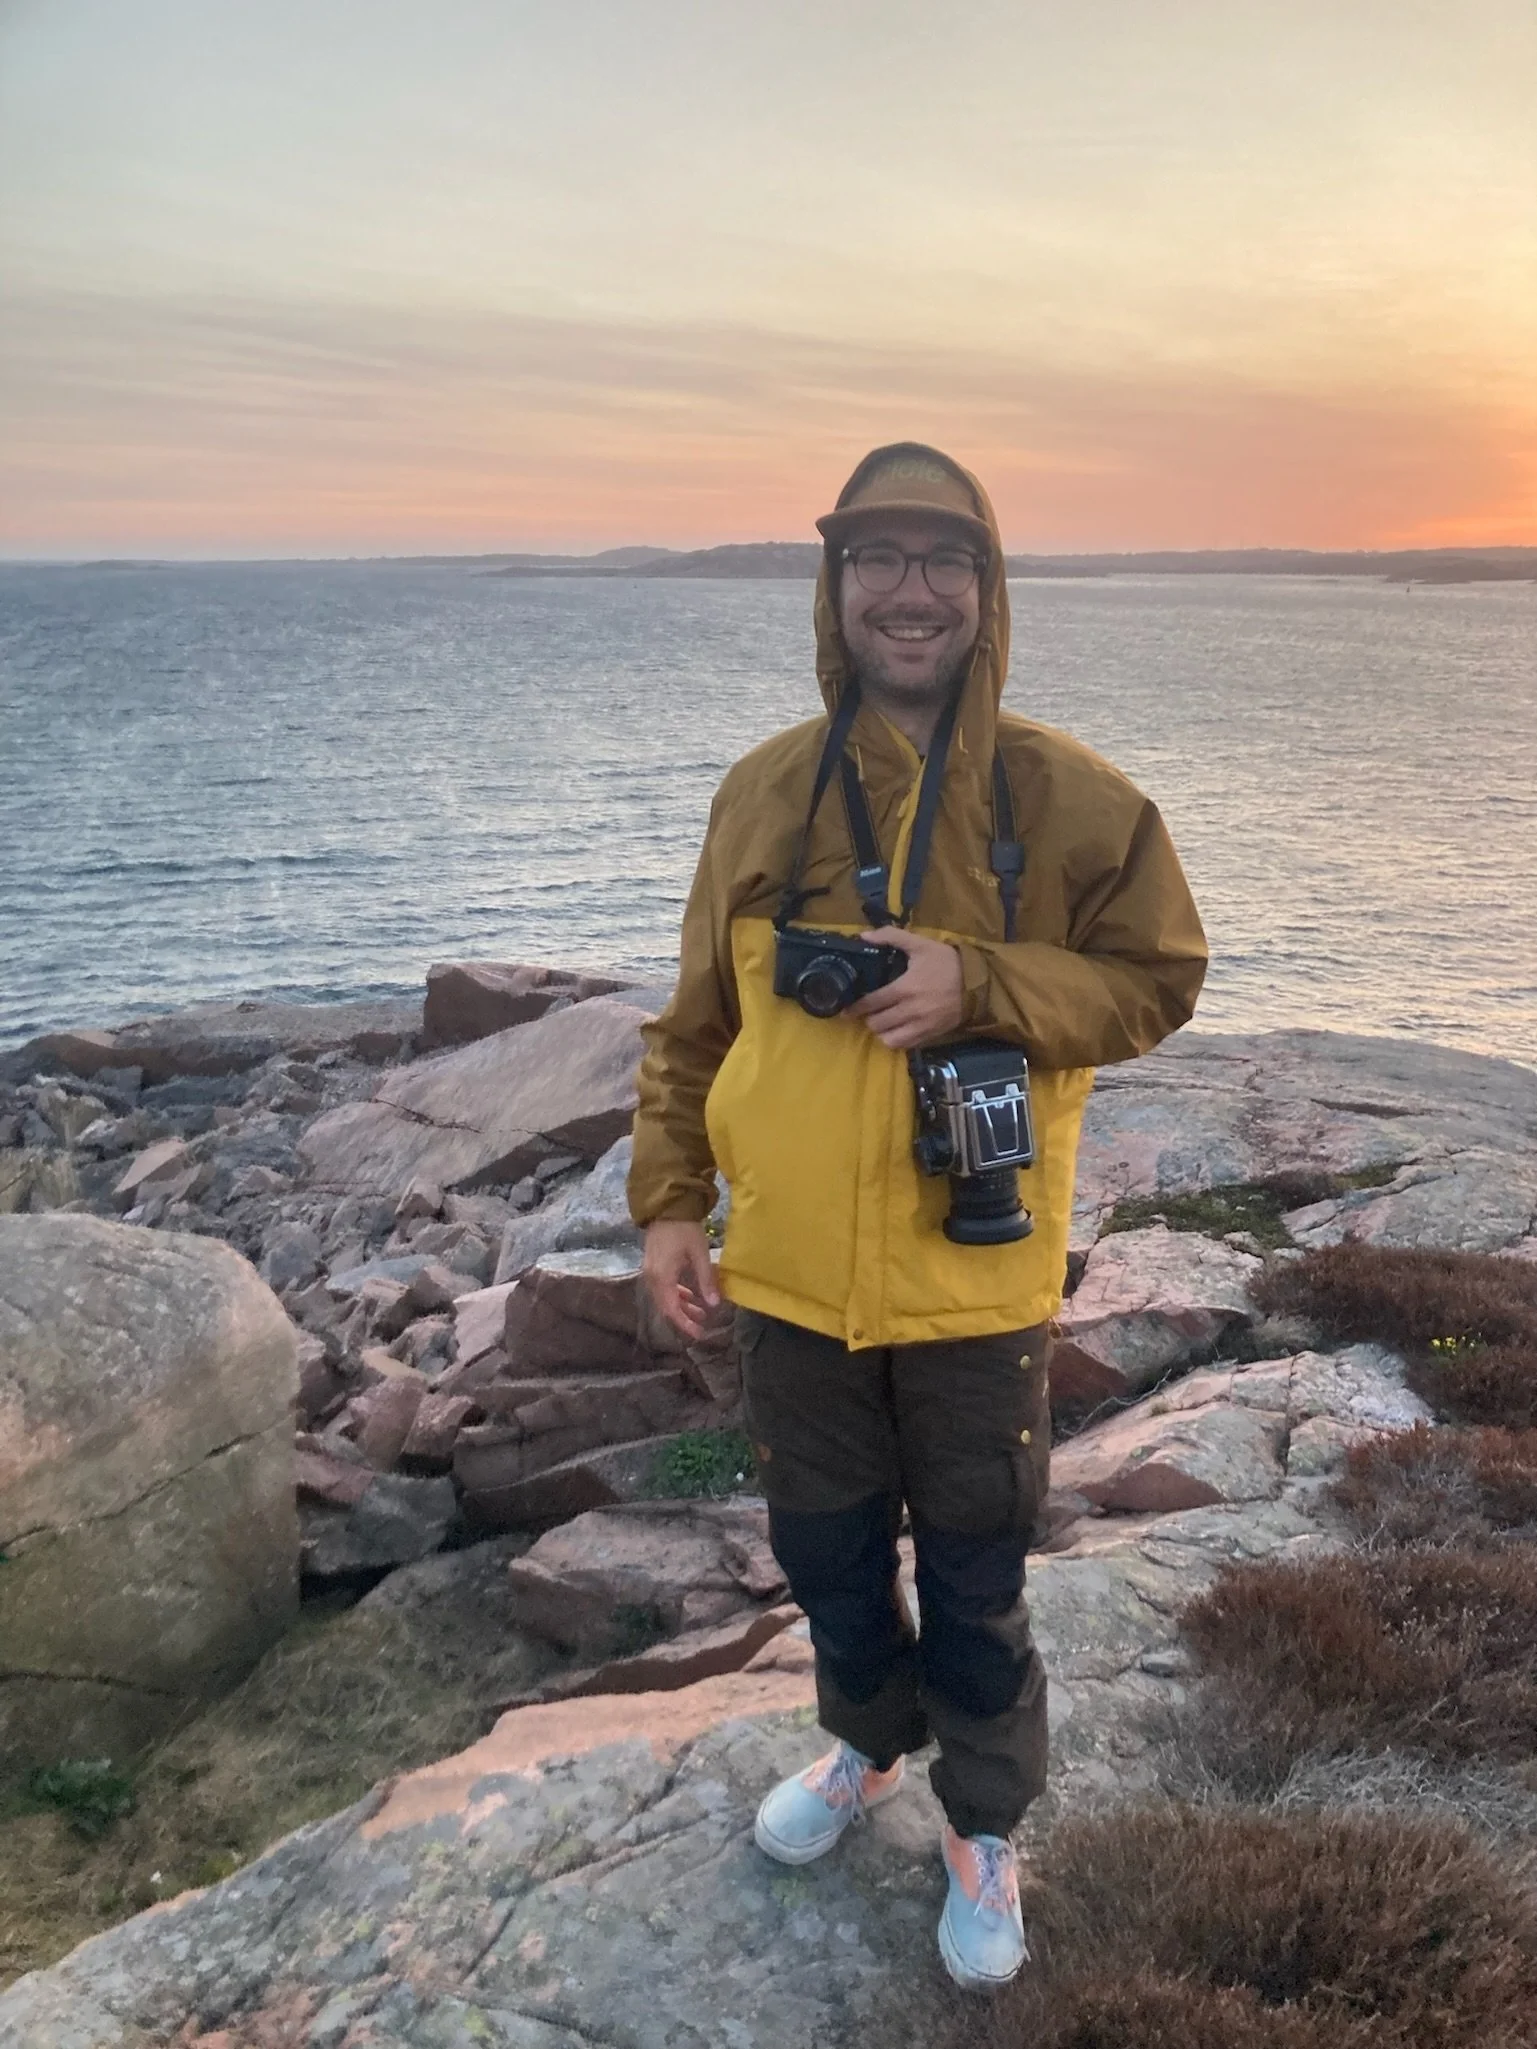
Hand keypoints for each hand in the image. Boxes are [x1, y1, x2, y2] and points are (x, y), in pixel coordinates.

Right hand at [642, 1219, 722, 1341]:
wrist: (667, 1206)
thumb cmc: (685, 1228)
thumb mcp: (700, 1254)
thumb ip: (706, 1280)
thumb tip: (714, 1305)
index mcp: (662, 1277)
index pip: (672, 1309)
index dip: (685, 1324)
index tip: (699, 1334)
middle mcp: (652, 1277)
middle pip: (665, 1306)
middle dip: (684, 1318)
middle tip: (702, 1326)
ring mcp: (650, 1270)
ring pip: (664, 1297)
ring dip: (681, 1306)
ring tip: (701, 1312)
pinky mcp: (653, 1264)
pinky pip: (663, 1287)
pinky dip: (676, 1294)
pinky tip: (690, 1294)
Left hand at [852, 928, 964, 1050]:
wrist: (977, 982)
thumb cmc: (947, 962)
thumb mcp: (920, 944)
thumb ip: (891, 937)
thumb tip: (863, 936)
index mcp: (905, 988)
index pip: (872, 1003)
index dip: (856, 1007)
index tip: (846, 1009)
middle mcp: (911, 1011)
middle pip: (877, 1024)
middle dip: (868, 1019)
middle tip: (867, 1012)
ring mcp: (922, 1026)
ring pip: (890, 1039)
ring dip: (882, 1032)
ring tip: (882, 1022)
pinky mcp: (931, 1035)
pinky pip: (907, 1045)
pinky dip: (897, 1040)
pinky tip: (897, 1030)